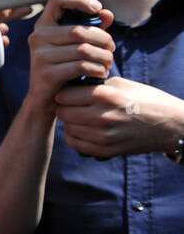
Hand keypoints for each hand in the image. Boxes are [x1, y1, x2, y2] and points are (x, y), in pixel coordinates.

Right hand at [25, 0, 115, 110]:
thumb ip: (92, 28)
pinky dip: (97, 69)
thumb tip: (106, 14)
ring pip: (84, 49)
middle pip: (80, 31)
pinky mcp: (46, 73)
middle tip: (111, 49)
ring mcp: (39, 56)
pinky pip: (81, 66)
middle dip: (104, 40)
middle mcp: (37, 37)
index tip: (97, 8)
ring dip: (103, 57)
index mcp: (43, 26)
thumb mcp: (76, 45)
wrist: (47, 99)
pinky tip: (100, 73)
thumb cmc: (63, 68)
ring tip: (107, 63)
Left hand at [54, 76, 183, 157]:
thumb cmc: (146, 100)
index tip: (68, 93)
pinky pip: (75, 144)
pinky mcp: (107, 150)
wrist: (171, 125)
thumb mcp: (123, 84)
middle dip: (64, 107)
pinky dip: (74, 136)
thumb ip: (95, 83)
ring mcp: (104, 136)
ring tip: (79, 116)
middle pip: (63, 112)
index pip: (65, 95)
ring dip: (69, 122)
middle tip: (71, 105)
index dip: (64, 92)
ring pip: (67, 128)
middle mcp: (103, 116)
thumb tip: (70, 84)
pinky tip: (82, 129)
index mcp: (107, 96)